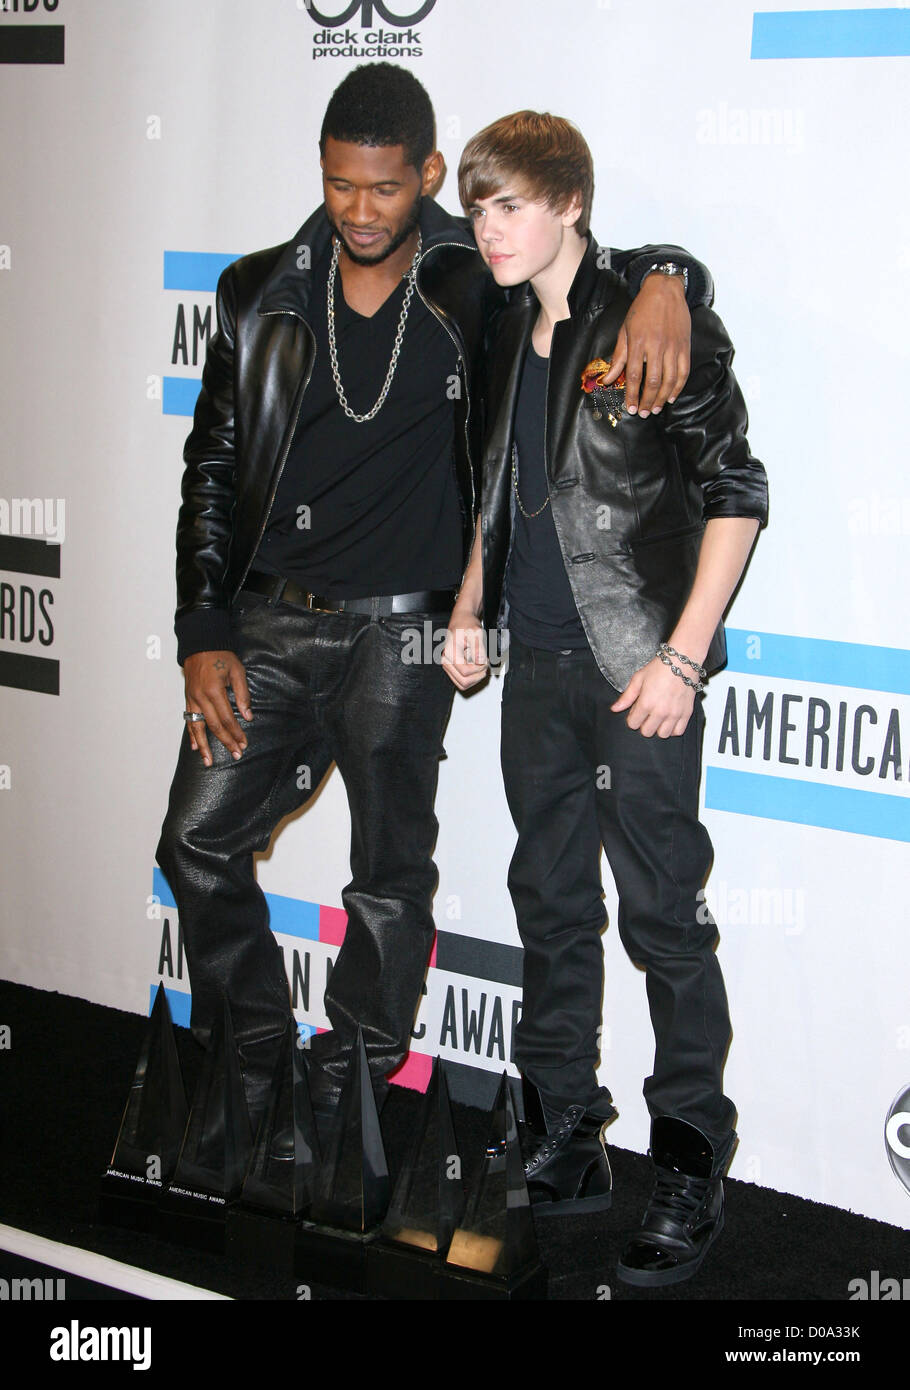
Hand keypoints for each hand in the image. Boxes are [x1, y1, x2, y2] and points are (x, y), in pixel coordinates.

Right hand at [182, 649, 251, 764]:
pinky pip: (189, 720)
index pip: (227, 718)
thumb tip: (248, 716)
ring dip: (204, 746)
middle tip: (235, 754)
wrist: (200, 644)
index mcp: (214, 690)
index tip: (243, 744)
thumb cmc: (220, 656)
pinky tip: (195, 747)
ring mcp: (192, 699)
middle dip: (226, 742)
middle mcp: (201, 697)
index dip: (236, 733)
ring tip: (208, 761)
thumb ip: (243, 694)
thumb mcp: (237, 671)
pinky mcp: (188, 698)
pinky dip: (192, 735)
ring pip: (198, 727)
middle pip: (214, 726)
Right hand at [441, 606, 488, 691]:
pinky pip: (463, 681)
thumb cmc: (466, 624)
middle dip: (478, 675)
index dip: (479, 669)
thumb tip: (480, 660)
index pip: (465, 672)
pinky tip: (477, 666)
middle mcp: (446, 661)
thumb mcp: (476, 632)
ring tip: (480, 664)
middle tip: (484, 663)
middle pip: (464, 682)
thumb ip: (478, 647)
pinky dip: (473, 677)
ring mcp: (449, 666)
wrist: (462, 620)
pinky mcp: (453, 669)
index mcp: (449, 652)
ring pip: (463, 684)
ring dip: (475, 678)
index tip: (485, 659)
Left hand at [603, 274, 690, 417]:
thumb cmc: (642, 309)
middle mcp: (656, 346)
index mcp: (638, 343)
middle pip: (652, 382)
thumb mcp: (625, 331)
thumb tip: (608, 379)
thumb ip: (618, 357)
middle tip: (644, 413)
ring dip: (662, 398)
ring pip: (669, 380)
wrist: (665, 289)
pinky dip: (678, 387)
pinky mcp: (685, 346)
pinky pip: (683, 372)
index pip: (633, 376)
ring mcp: (673, 347)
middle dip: (647, 401)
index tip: (630, 407)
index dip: (631, 395)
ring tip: (656, 409)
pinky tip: (672, 396)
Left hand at [611, 656, 694, 737]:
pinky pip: (678, 731)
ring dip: (658, 728)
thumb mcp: (638, 679)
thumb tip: (615, 709)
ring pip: (662, 734)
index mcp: (646, 703)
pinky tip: (670, 719)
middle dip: (644, 724)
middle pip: (646, 732)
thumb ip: (626, 697)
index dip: (632, 718)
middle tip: (647, 714)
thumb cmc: (661, 667)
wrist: (683, 661)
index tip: (636, 711)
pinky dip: (673, 728)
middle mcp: (660, 711)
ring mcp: (674, 714)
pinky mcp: (686, 713)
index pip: (633, 724)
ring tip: (659, 717)